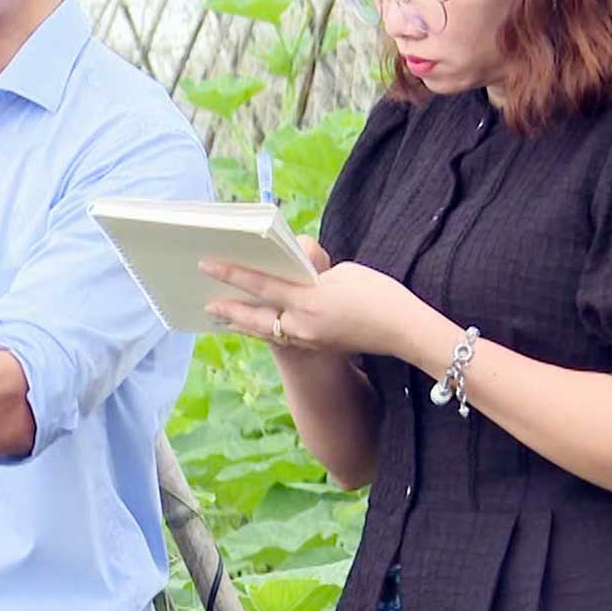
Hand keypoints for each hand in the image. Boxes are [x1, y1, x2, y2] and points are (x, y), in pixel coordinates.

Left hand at [201, 238, 438, 359]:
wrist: (404, 330)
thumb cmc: (378, 293)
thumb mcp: (343, 272)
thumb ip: (312, 273)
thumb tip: (297, 276)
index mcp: (307, 298)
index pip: (261, 283)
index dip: (232, 273)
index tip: (208, 265)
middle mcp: (302, 323)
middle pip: (255, 316)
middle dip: (229, 309)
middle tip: (207, 303)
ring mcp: (309, 338)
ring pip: (266, 330)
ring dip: (244, 323)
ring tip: (225, 317)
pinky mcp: (318, 345)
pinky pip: (283, 337)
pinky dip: (266, 330)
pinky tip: (258, 325)